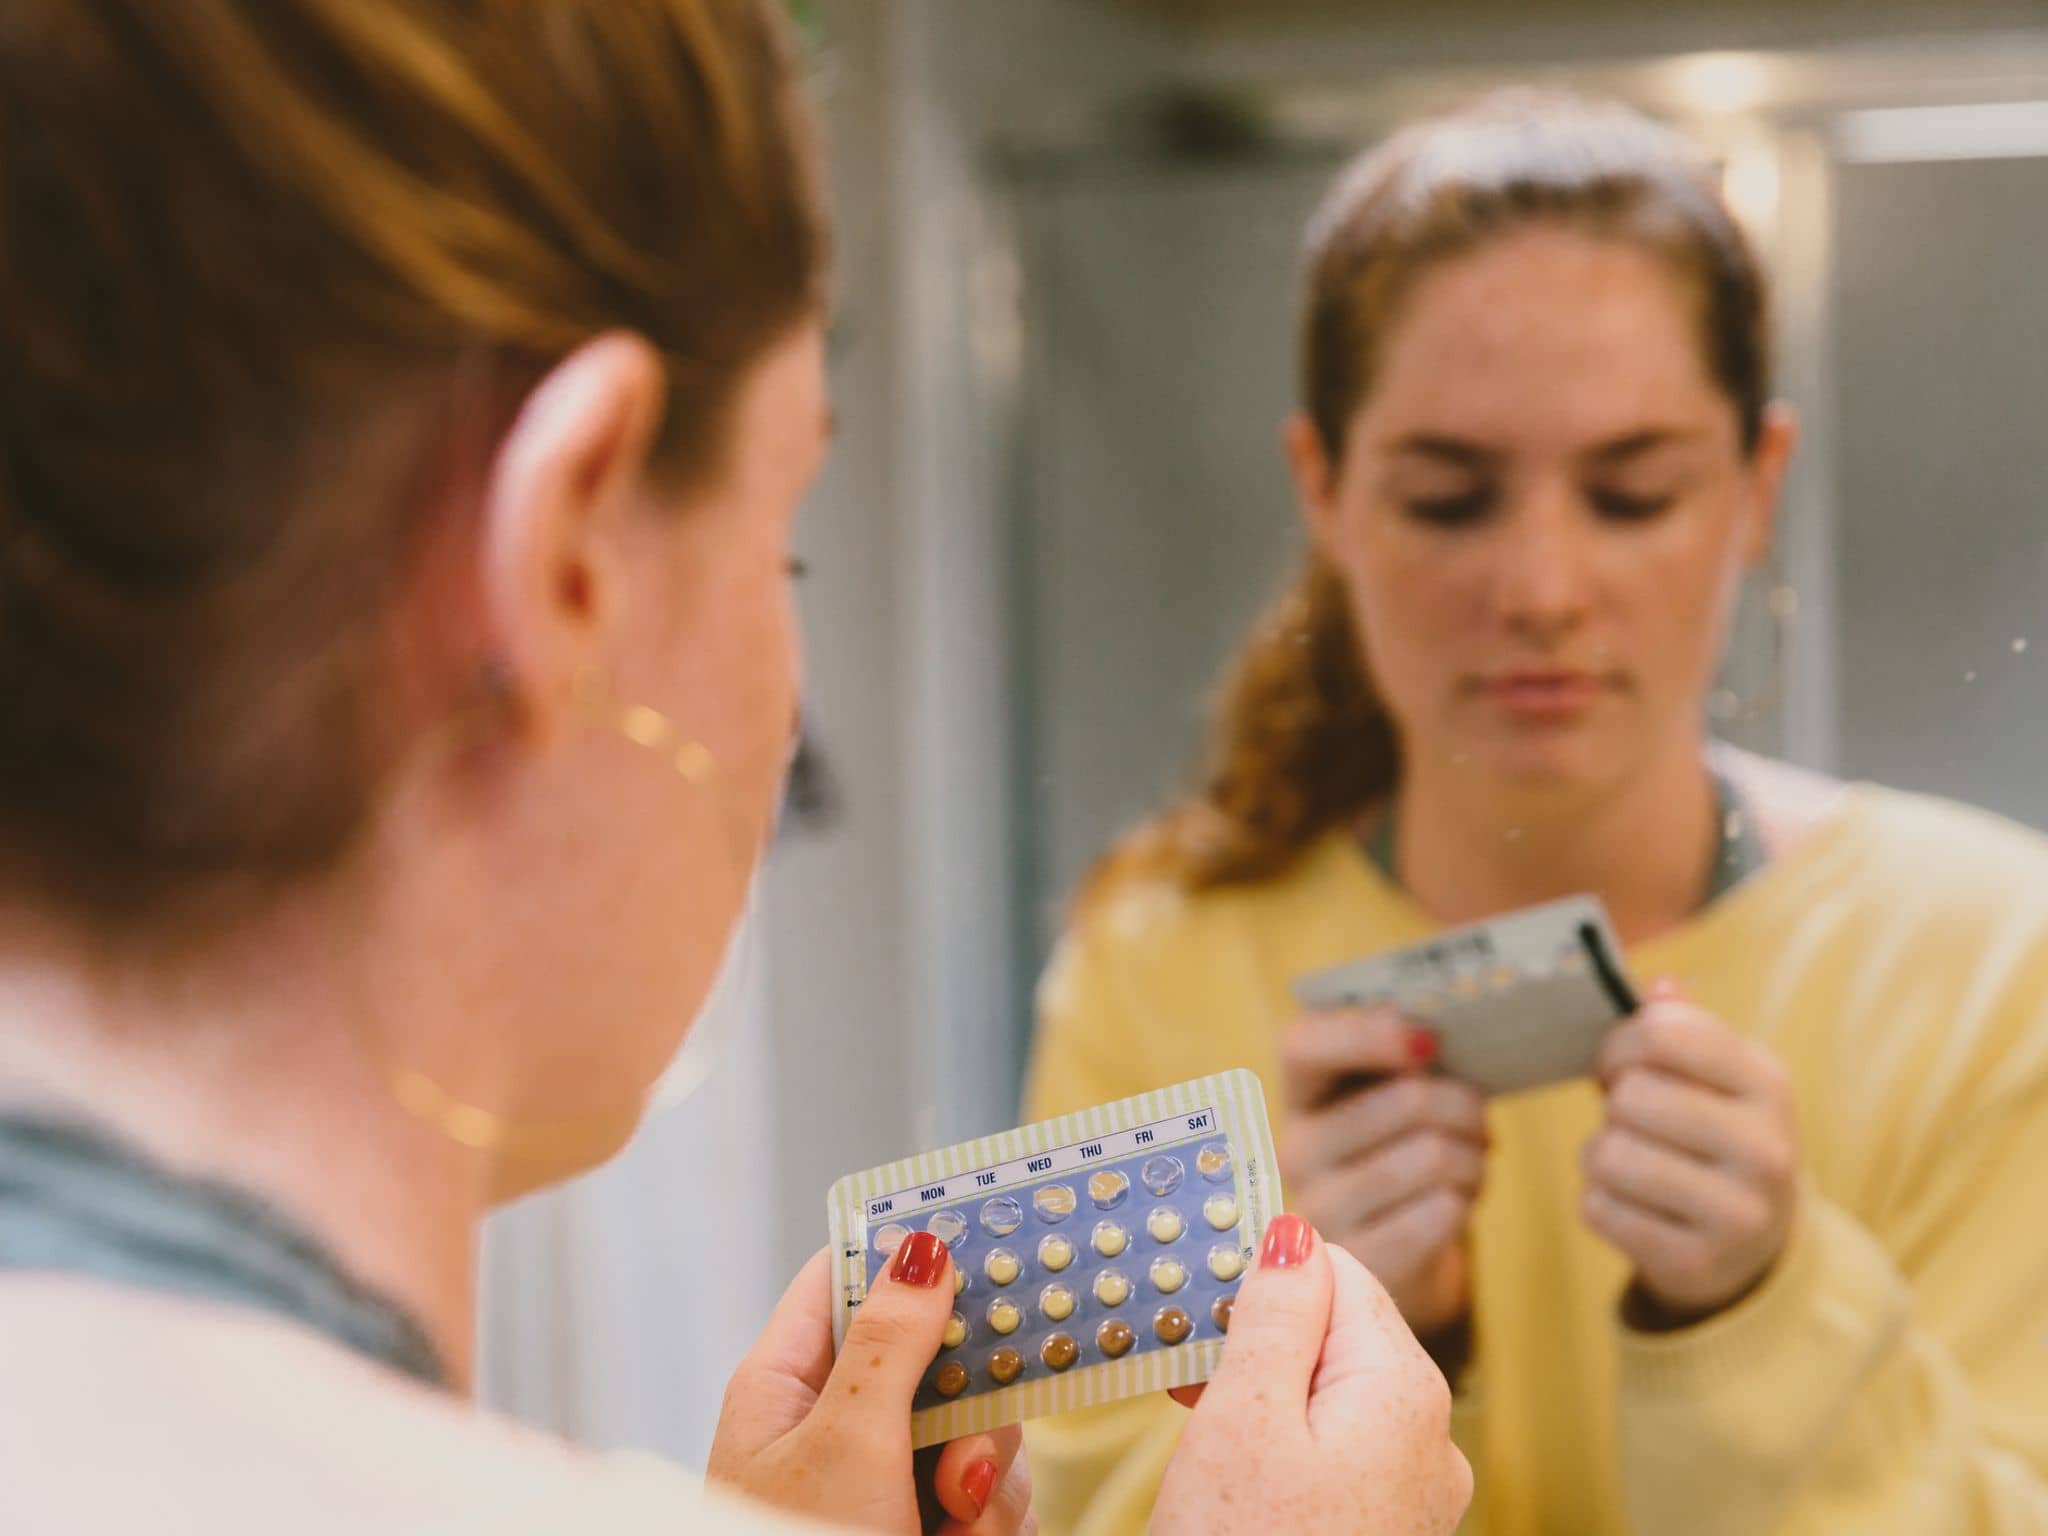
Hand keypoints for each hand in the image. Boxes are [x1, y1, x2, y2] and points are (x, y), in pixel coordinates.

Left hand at [708, 1238, 1031, 1534]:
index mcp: (786, 1382)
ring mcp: (880, 1481)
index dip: (910, 1250)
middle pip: (934, 1355)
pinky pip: (986, 1497)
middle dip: (969, 1403)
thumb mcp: (847, 1444)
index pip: (847, 1276)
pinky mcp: (920, 1528)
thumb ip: (889, 1342)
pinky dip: (986, 1524)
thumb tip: (921, 1243)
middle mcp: (834, 1422)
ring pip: (974, 1430)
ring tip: (951, 1523)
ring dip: (983, 1480)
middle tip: (963, 1453)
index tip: (985, 1236)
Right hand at [1152, 1214, 1471, 1533]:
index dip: (1260, 1276)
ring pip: (1332, 1397)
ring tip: (1200, 1425)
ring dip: (1266, 1395)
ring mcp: (1414, 1490)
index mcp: (1402, 1387)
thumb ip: (1276, 1318)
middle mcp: (1429, 1436)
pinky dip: (1286, 1445)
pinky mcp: (1389, 1527)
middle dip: (1260, 1340)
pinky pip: (1338, 1452)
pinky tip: (1237, 1471)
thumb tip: (1296, 1233)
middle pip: (1337, 1335)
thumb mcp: (1243, 1421)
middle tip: (1183, 1369)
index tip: (1195, 1301)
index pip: (1336, 1271)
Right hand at [1277, 1006, 1488, 1338]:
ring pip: (1434, 1156)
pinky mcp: (1360, 1262)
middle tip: (1477, 1120)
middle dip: (1464, 1105)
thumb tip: (1426, 1032)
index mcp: (1300, 1095)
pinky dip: (1465, 1201)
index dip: (1366, 1034)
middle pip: (1407, 1100)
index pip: (1304, 1046)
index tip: (1429, 1040)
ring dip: (1472, 1157)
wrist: (1399, 1255)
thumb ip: (1404, 1057)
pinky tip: (1454, 1204)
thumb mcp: (1392, 1098)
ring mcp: (1322, 1210)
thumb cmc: (1403, 1154)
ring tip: (1469, 1163)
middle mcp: (1296, 1150)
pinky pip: (1441, 1211)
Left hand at [1583, 979, 1799, 1327]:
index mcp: (1769, 1083)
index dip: (1621, 1044)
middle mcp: (1767, 1148)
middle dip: (1614, 1105)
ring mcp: (1738, 1213)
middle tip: (1630, 1120)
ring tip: (1630, 1162)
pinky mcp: (1696, 1262)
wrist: (1749, 1246)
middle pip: (1632, 1096)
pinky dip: (1598, 1202)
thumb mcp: (1715, 1077)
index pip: (1665, 1033)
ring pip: (1609, 1154)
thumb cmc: (1712, 1135)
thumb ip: (1681, 1026)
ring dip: (1600, 1155)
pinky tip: (1632, 1205)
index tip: (1622, 1064)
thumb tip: (1657, 986)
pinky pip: (1598, 1209)